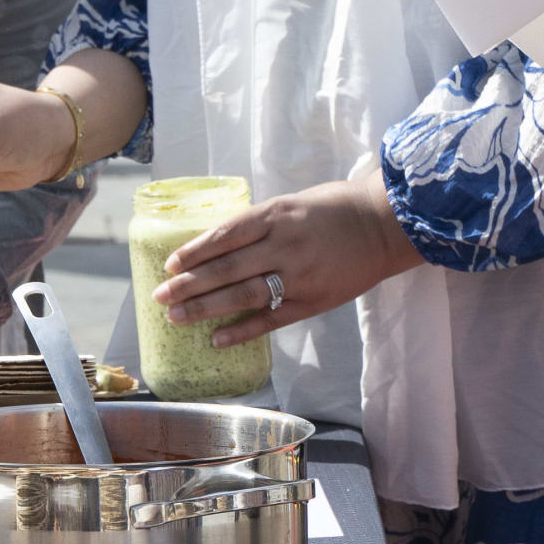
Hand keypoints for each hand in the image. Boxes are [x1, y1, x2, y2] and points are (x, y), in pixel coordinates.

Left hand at [155, 174, 418, 343]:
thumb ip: (259, 224)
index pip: (225, 235)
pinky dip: (241, 331)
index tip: (170, 264)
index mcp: (276, 215)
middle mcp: (284, 245)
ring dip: (205, 309)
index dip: (194, 251)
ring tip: (176, 318)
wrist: (384, 226)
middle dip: (188, 284)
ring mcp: (298, 276)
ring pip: (243, 295)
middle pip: (226, 268)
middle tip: (159, 297)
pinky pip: (270, 320)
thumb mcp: (293, 203)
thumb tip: (217, 244)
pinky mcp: (312, 301)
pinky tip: (216, 340)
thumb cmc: (335, 209)